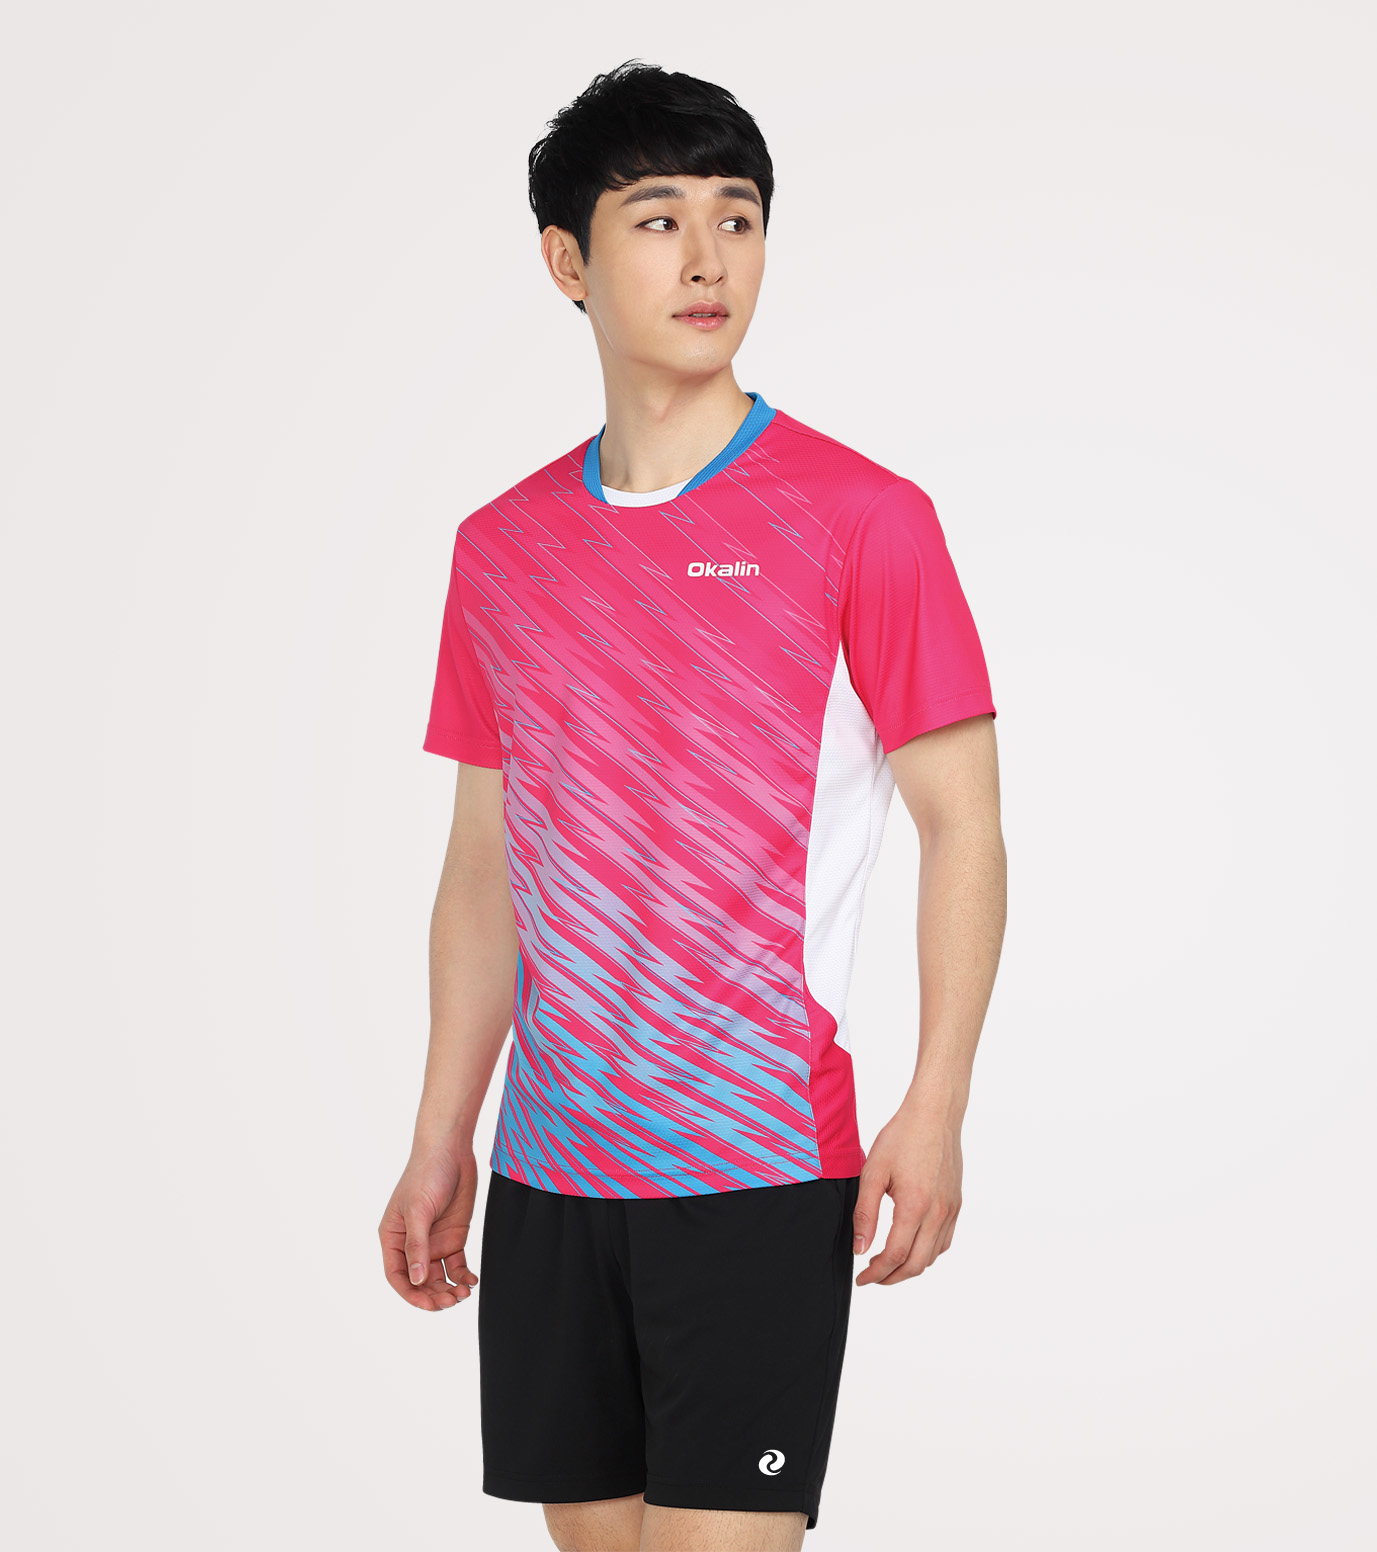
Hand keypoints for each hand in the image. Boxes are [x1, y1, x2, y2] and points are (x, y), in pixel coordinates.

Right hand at [379, 1142, 480, 1310]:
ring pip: (439, 1277)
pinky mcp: (453, 1236)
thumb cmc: (426, 1175)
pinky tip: (471, 1281)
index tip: (429, 1305)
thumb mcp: (419, 1211)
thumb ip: (418, 1246)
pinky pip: (456, 1265)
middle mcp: (412, 1244)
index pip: (398, 1276)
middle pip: (420, 1282)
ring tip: (464, 1293)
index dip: (411, 1294)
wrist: (451, 1150)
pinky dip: (463, 1276)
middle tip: (452, 1302)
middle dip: (434, 1296)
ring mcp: (434, 1241)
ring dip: (449, 1289)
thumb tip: (417, 1281)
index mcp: (393, 1238)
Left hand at [853, 1094, 962, 1285]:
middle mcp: (937, 1213)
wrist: (934, 1115)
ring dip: (910, 1268)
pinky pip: (944, 1241)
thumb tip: (860, 1248)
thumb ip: (864, 1213)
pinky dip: (927, 1253)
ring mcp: (950, 1210)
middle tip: (872, 1278)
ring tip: (888, 1265)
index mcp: (915, 1206)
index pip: (894, 1256)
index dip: (876, 1273)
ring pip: (932, 1256)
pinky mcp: (956, 1204)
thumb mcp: (873, 1172)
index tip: (861, 1278)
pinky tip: (912, 1247)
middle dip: (891, 1278)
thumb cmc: (902, 1137)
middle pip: (916, 1264)